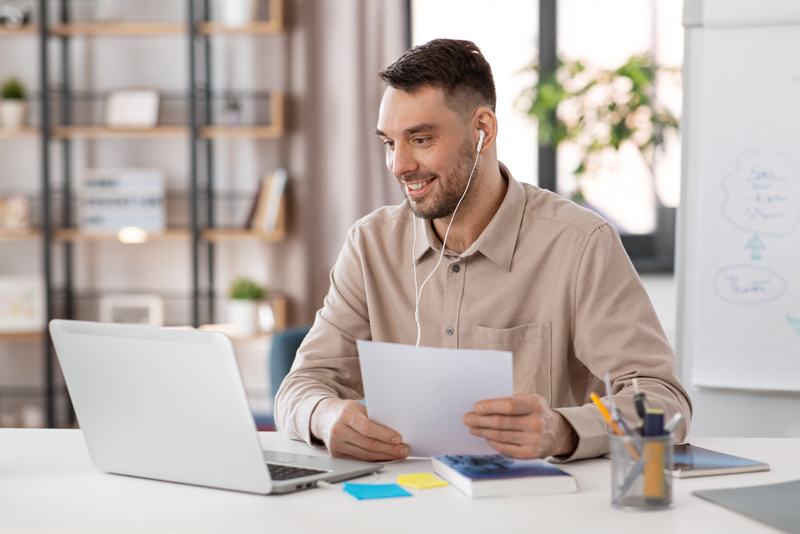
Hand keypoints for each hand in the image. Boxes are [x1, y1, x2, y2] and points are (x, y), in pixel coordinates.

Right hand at [310, 398, 408, 461]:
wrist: (324, 418)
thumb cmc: (346, 411)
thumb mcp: (358, 408)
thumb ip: (373, 417)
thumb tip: (396, 429)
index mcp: (345, 415)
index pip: (367, 428)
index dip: (384, 434)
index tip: (398, 438)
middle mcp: (338, 430)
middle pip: (368, 444)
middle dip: (389, 449)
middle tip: (403, 449)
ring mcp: (336, 445)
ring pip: (364, 455)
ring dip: (384, 456)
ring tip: (398, 454)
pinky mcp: (336, 455)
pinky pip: (359, 460)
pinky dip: (374, 460)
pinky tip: (385, 457)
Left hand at [463, 392, 577, 457]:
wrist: (558, 433)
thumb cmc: (537, 412)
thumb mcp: (530, 399)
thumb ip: (511, 398)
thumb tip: (485, 402)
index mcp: (535, 405)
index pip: (509, 405)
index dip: (491, 406)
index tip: (476, 407)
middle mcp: (536, 423)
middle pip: (502, 422)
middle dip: (480, 420)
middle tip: (467, 418)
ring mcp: (534, 440)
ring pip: (501, 436)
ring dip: (483, 431)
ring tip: (472, 427)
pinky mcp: (530, 454)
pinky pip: (506, 448)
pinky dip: (493, 442)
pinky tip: (486, 437)